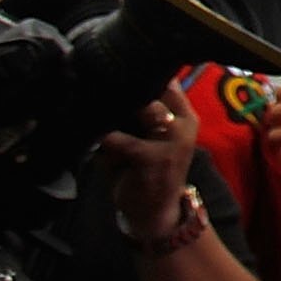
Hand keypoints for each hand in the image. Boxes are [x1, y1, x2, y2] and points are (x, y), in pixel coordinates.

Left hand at [98, 81, 200, 242]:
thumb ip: (142, 114)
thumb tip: (110, 86)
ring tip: (95, 108)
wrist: (157, 213)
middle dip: (129, 85)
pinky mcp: (154, 158)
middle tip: (101, 83)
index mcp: (185, 115)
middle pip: (157, 87)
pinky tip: (95, 139)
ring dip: (116, 108)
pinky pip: (121, 140)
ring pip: (143, 106)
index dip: (143, 70)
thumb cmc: (149, 171)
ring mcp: (172, 140)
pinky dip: (104, 138)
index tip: (117, 67)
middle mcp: (183, 123)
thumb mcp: (153, 139)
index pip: (168, 81)